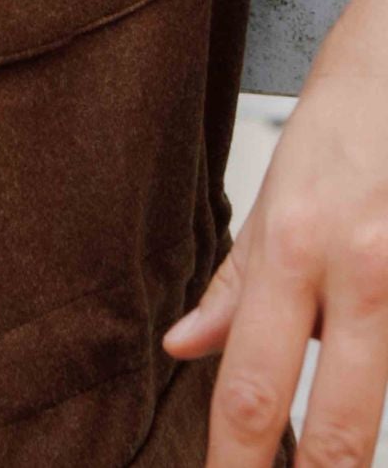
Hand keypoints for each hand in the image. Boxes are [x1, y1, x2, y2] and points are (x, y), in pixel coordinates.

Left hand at [163, 24, 387, 464]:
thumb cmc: (349, 117)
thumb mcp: (277, 191)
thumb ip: (237, 283)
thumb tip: (182, 348)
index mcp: (294, 244)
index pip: (249, 384)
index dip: (235, 465)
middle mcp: (358, 268)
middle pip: (336, 425)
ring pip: (382, 385)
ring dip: (360, 407)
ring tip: (340, 368)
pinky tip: (377, 330)